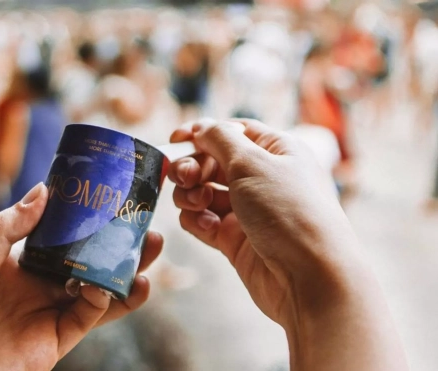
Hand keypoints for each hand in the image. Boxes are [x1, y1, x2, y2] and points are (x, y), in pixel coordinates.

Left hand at [0, 183, 162, 370]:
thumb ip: (3, 232)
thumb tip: (41, 190)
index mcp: (10, 264)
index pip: (57, 236)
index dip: (84, 219)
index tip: (108, 197)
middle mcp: (32, 288)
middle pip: (84, 263)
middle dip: (116, 245)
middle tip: (143, 222)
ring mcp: (43, 317)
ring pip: (95, 291)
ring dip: (123, 273)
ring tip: (148, 251)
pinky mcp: (49, 345)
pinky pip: (85, 320)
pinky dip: (104, 302)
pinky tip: (116, 284)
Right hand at [168, 119, 406, 370]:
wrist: (310, 278)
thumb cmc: (289, 212)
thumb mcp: (252, 162)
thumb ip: (219, 139)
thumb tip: (201, 127)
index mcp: (275, 151)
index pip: (232, 131)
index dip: (202, 133)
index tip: (175, 140)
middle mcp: (262, 178)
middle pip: (212, 162)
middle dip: (192, 167)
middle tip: (185, 178)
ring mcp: (247, 211)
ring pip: (202, 192)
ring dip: (191, 195)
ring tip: (199, 204)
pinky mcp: (235, 240)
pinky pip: (204, 222)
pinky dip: (198, 221)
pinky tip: (207, 227)